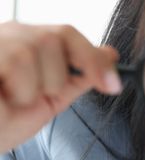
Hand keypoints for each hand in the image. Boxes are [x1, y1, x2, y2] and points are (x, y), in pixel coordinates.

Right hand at [0, 21, 121, 153]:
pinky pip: (18, 60)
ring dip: (34, 86)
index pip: (68, 34)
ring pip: (38, 47)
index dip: (94, 58)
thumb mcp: (50, 100)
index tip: (113, 85)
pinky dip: (20, 88)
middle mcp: (11, 35)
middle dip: (57, 76)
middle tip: (36, 97)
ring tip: (14, 98)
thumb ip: (79, 77)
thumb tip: (110, 56)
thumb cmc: (3, 122)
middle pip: (59, 36)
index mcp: (28, 44)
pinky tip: (3, 96)